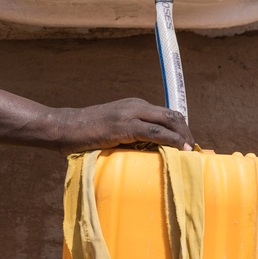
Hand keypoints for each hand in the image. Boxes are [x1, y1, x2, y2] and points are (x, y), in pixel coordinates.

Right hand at [49, 97, 193, 152]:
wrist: (65, 127)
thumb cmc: (86, 134)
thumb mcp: (114, 130)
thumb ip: (130, 135)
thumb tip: (147, 153)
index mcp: (135, 105)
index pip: (166, 113)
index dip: (181, 128)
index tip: (187, 145)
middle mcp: (136, 105)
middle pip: (172, 115)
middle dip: (187, 132)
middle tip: (192, 150)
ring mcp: (131, 114)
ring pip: (168, 121)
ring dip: (183, 137)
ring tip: (189, 152)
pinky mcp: (126, 126)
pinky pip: (156, 132)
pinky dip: (172, 141)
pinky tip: (180, 150)